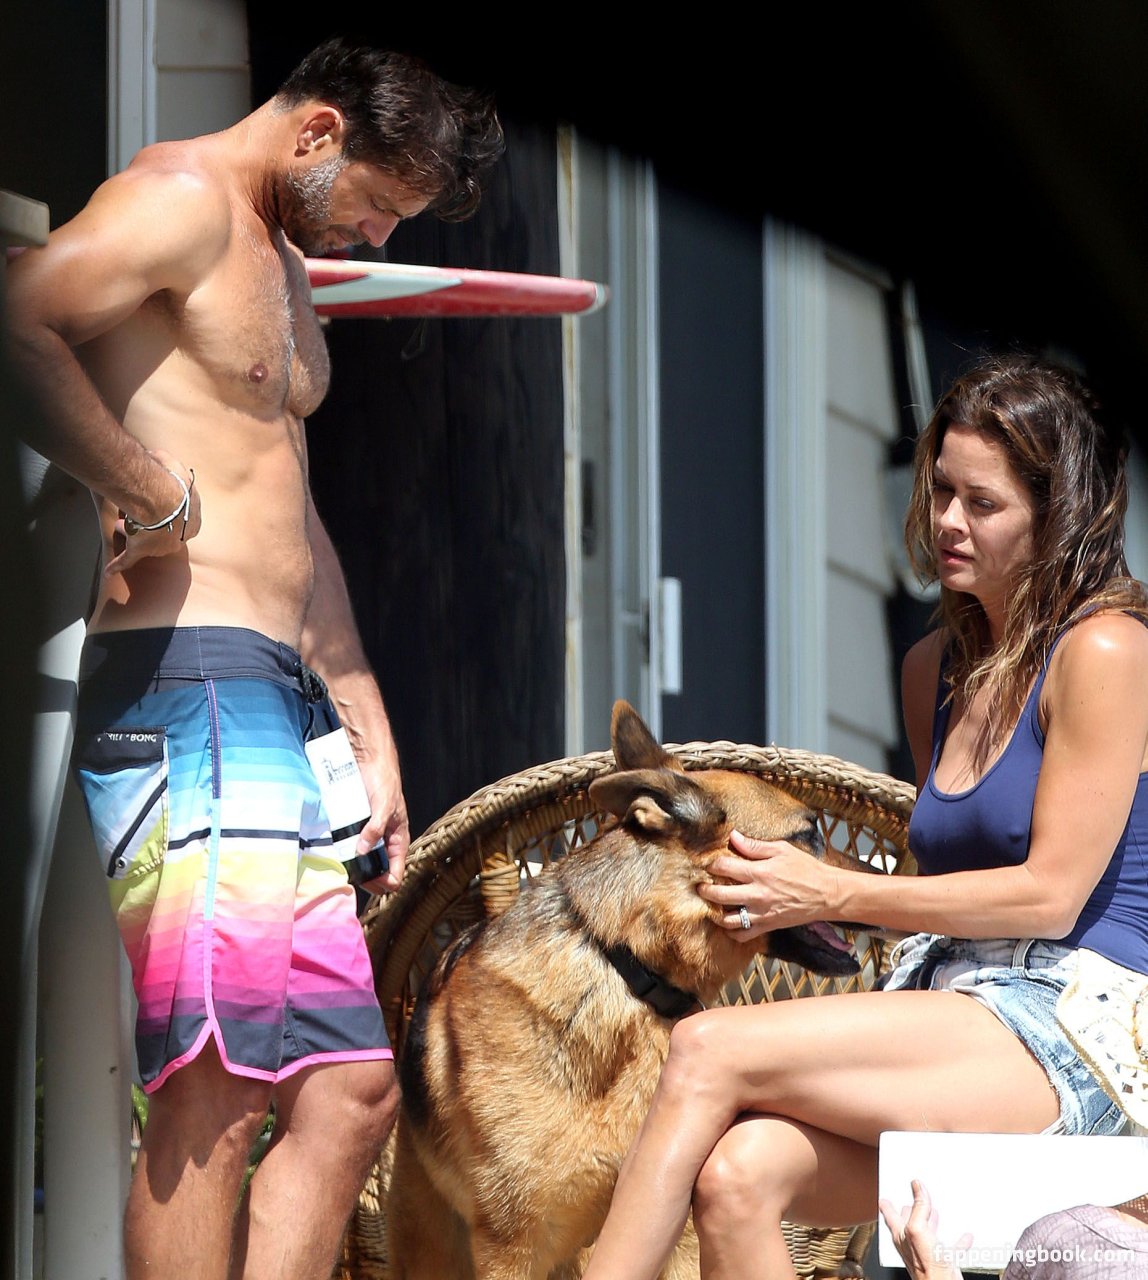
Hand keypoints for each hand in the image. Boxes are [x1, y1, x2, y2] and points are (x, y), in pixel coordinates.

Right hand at [105, 448, 201, 576]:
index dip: (168, 511)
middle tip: (141, 516)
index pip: (181, 519)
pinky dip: (117, 565)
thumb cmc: (172, 481)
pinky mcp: (139, 550)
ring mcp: (159, 547)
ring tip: (123, 525)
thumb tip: (155, 455)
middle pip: (164, 533)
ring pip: (145, 541)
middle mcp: (178, 538)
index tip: (158, 503)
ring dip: (135, 534)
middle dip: (152, 524)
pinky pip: (127, 559)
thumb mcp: (174, 466)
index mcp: (192, 521)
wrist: (164, 499)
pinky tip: (109, 571)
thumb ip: (166, 461)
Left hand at [355, 743, 409, 895]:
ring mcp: (368, 835)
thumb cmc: (384, 780)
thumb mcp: (383, 806)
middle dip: (366, 877)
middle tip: (352, 874)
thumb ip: (375, 829)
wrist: (367, 759)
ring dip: (353, 865)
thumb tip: (362, 851)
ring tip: (343, 864)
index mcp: (398, 839)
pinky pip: (348, 845)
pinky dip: (343, 851)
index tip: (367, 879)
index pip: (396, 874)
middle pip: (377, 873)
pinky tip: (336, 850)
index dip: (383, 883)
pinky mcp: (354, 827)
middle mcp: (384, 840)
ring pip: (362, 862)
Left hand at [697, 828, 836, 937]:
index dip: (712, 864)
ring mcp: (762, 913)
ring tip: (712, 905)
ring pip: (727, 919)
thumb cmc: (806, 869)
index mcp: (760, 872)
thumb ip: (755, 846)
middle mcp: (758, 894)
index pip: (724, 867)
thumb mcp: (782, 850)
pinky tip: (729, 921)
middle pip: (719, 895)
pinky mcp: (767, 926)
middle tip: (701, 886)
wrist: (827, 894)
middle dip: (705, 889)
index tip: (709, 863)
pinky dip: (731, 931)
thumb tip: (733, 837)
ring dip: (715, 912)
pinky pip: (742, 935)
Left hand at [878, 1180, 969, 1279]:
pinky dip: (957, 1241)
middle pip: (908, 1223)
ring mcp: (927, 1253)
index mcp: (901, 1234)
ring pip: (928, 1234)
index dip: (887, 1204)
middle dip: (910, 1210)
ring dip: (932, 1222)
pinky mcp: (943, 1261)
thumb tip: (917, 1187)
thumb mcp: (918, 1229)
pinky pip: (950, 1248)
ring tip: (935, 1211)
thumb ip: (918, 1208)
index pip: (890, 1214)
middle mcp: (912, 1244)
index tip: (884, 1196)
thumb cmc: (926, 1266)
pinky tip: (965, 1237)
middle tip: (910, 1198)